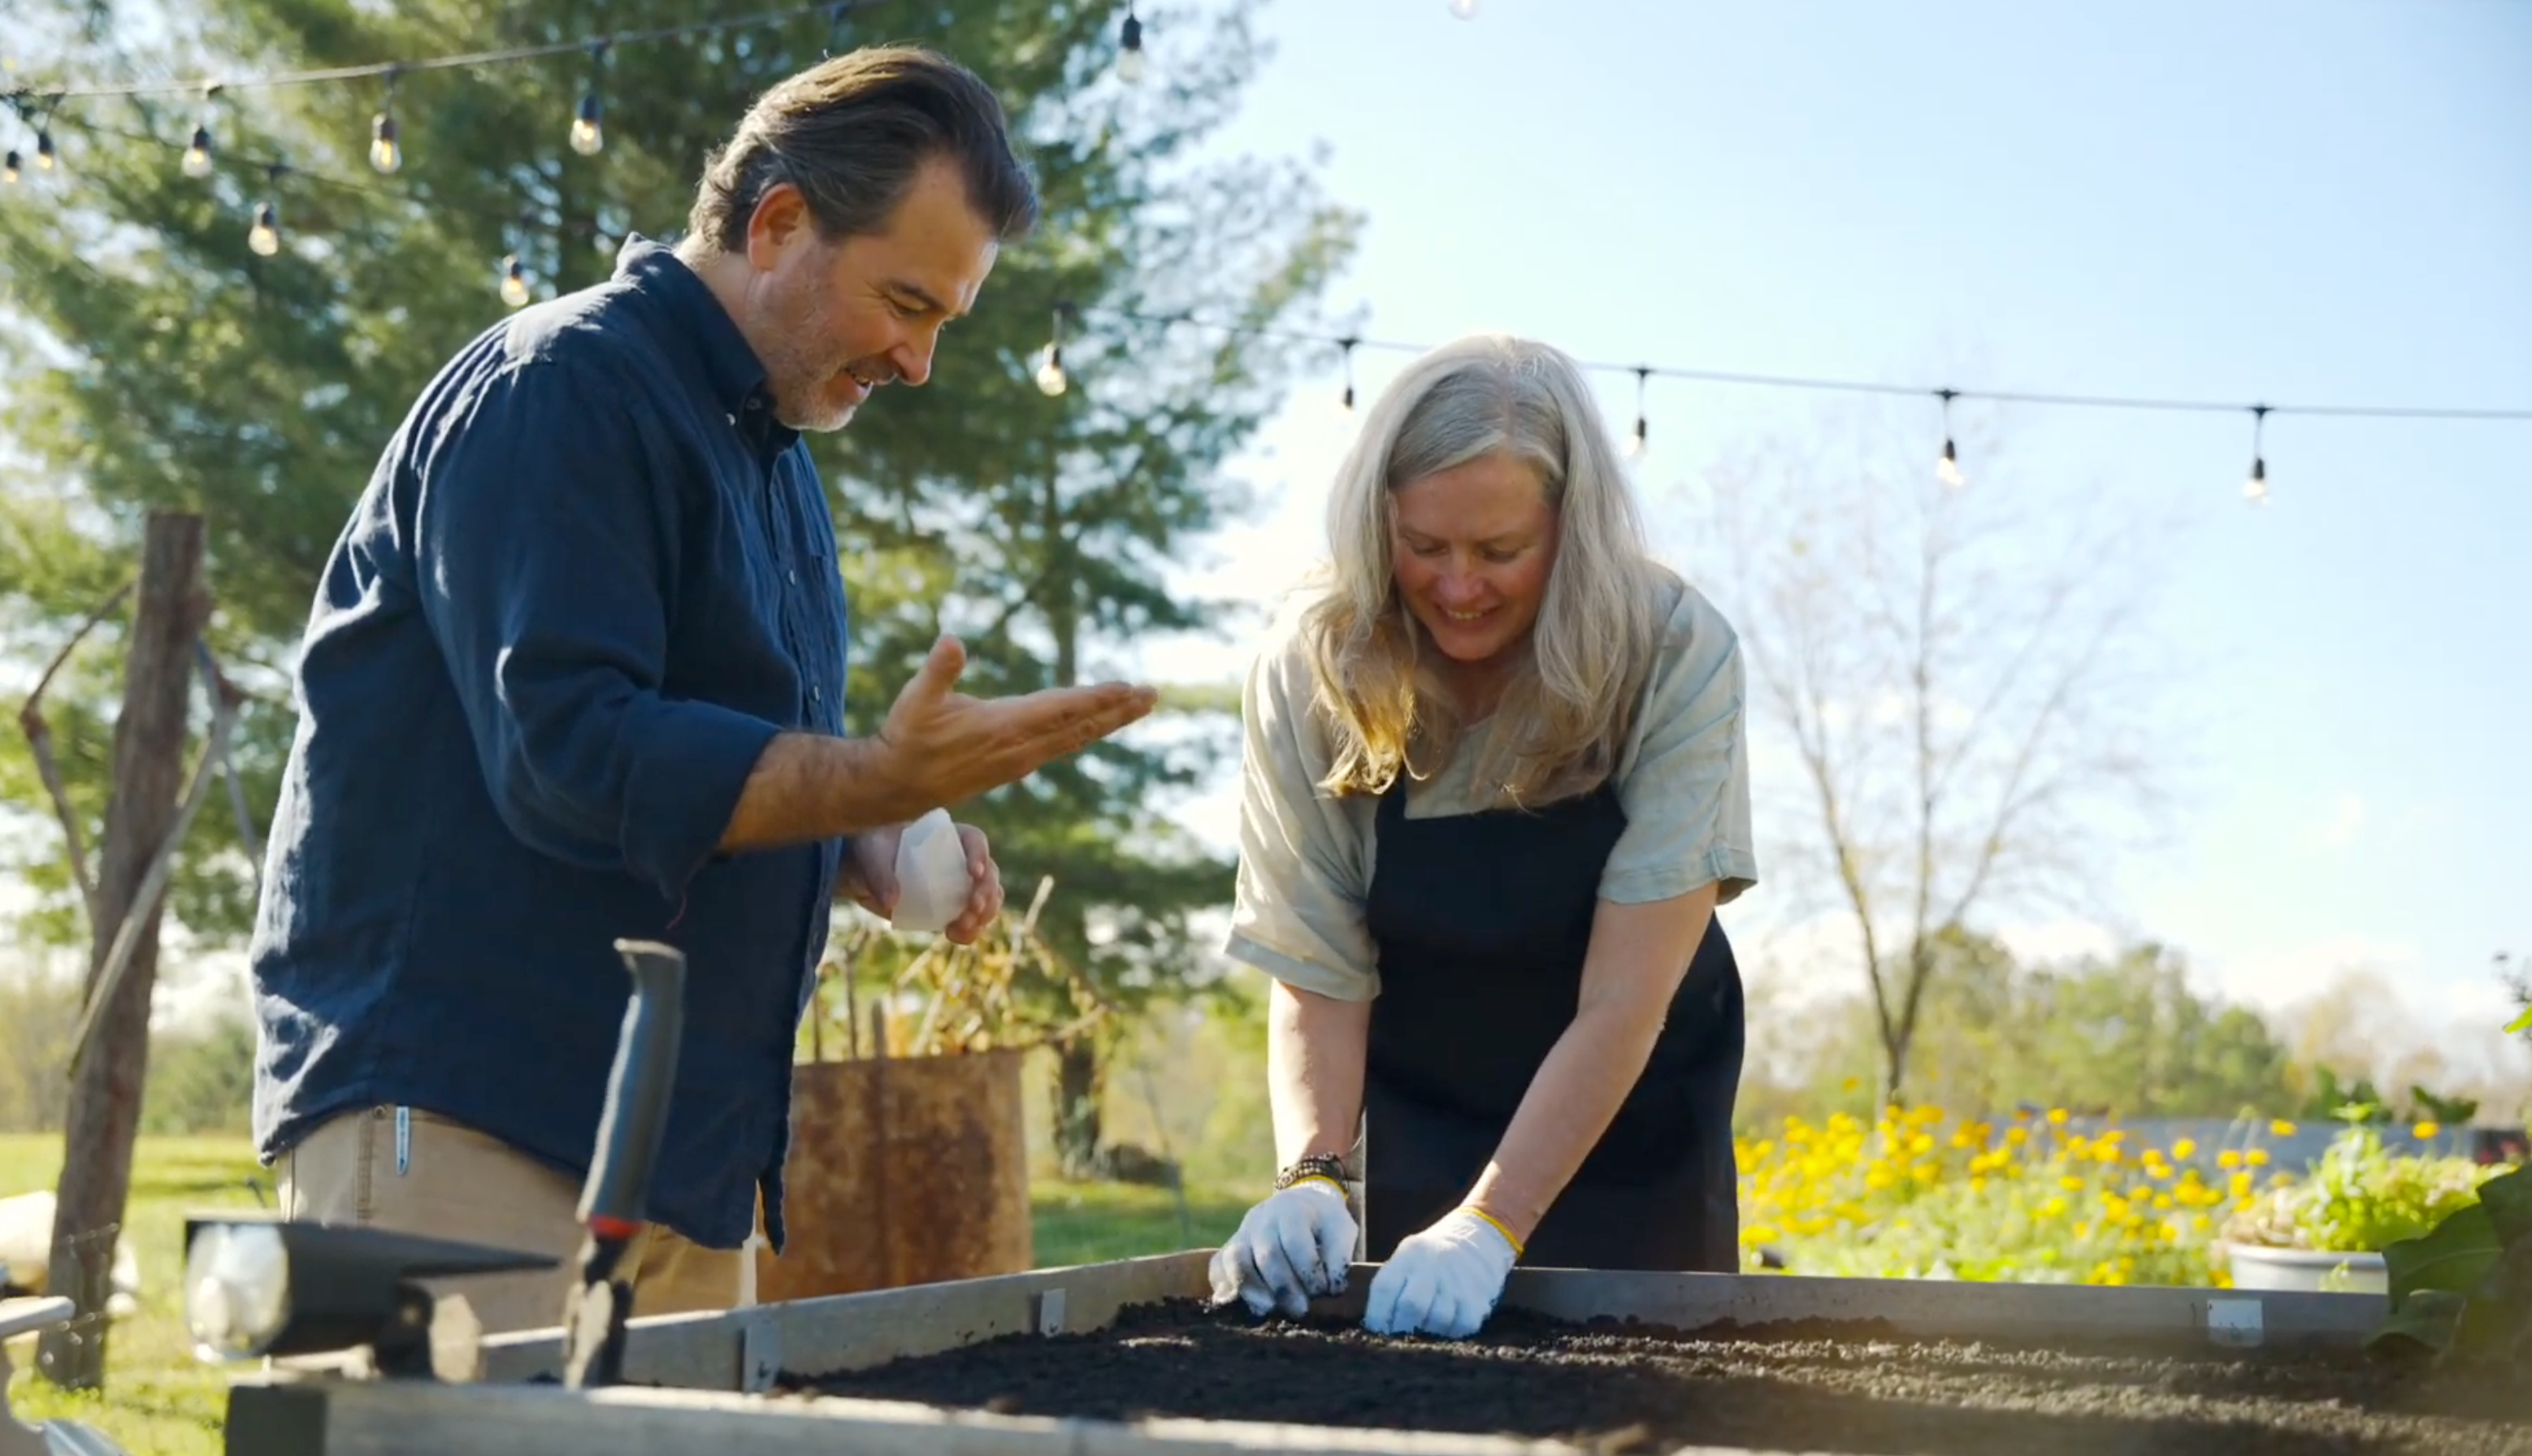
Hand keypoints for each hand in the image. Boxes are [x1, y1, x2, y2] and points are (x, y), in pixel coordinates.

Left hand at [838, 821, 1006, 944]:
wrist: (862, 870)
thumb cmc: (871, 849)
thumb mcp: (871, 854)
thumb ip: (880, 874)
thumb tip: (891, 902)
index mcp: (948, 836)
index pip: (975, 841)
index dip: (980, 855)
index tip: (975, 872)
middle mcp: (960, 859)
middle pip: (989, 873)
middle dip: (986, 892)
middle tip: (973, 907)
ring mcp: (958, 886)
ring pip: (988, 898)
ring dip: (984, 914)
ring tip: (964, 925)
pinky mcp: (949, 908)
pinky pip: (972, 920)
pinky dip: (971, 930)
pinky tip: (956, 936)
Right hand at [873, 637, 1156, 814]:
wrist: (897, 786)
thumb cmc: (906, 737)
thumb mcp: (915, 699)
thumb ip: (938, 671)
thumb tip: (952, 641)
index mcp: (1002, 727)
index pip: (1059, 710)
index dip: (1094, 698)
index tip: (1127, 688)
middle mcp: (1019, 748)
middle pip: (1079, 726)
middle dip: (1118, 710)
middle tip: (1154, 694)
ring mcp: (1020, 760)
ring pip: (1075, 738)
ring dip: (1108, 720)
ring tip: (1139, 704)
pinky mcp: (1015, 765)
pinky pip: (1062, 745)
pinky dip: (1086, 731)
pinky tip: (1099, 724)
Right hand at [1207, 1179, 1356, 1318]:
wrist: (1302, 1203)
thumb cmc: (1324, 1224)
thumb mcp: (1342, 1230)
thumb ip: (1339, 1257)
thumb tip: (1331, 1289)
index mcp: (1293, 1210)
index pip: (1296, 1242)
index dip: (1309, 1271)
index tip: (1324, 1291)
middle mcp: (1262, 1219)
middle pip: (1266, 1255)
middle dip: (1284, 1287)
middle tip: (1301, 1310)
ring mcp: (1242, 1233)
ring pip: (1235, 1259)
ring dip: (1253, 1289)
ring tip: (1269, 1310)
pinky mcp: (1230, 1247)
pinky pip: (1218, 1266)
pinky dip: (1224, 1287)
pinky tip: (1239, 1304)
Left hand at [1362, 1207, 1517, 1339]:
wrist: (1478, 1239)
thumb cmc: (1431, 1258)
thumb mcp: (1407, 1258)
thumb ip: (1392, 1286)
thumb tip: (1378, 1328)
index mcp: (1408, 1255)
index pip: (1384, 1288)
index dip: (1377, 1316)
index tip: (1379, 1331)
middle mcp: (1432, 1266)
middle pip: (1411, 1306)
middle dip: (1403, 1328)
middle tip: (1403, 1336)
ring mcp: (1456, 1282)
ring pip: (1437, 1321)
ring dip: (1429, 1332)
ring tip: (1428, 1326)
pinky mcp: (1477, 1298)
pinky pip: (1461, 1327)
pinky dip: (1451, 1332)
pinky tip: (1449, 1324)